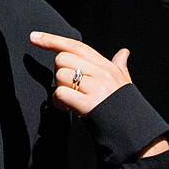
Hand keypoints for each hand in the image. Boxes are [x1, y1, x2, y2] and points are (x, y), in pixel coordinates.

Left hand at [30, 31, 168, 156]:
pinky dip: (58, 103)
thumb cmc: (125, 108)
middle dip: (59, 74)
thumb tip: (124, 52)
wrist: (135, 132)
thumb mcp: (124, 83)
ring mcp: (96, 88)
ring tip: (72, 102)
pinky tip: (68, 109)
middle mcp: (102, 73)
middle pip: (63, 59)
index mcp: (107, 66)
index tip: (34, 36)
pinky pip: (60, 94)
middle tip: (72, 89)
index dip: (53, 39)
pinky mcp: (89, 104)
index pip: (76, 46)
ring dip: (59, 90)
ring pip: (60, 75)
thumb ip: (120, 66)